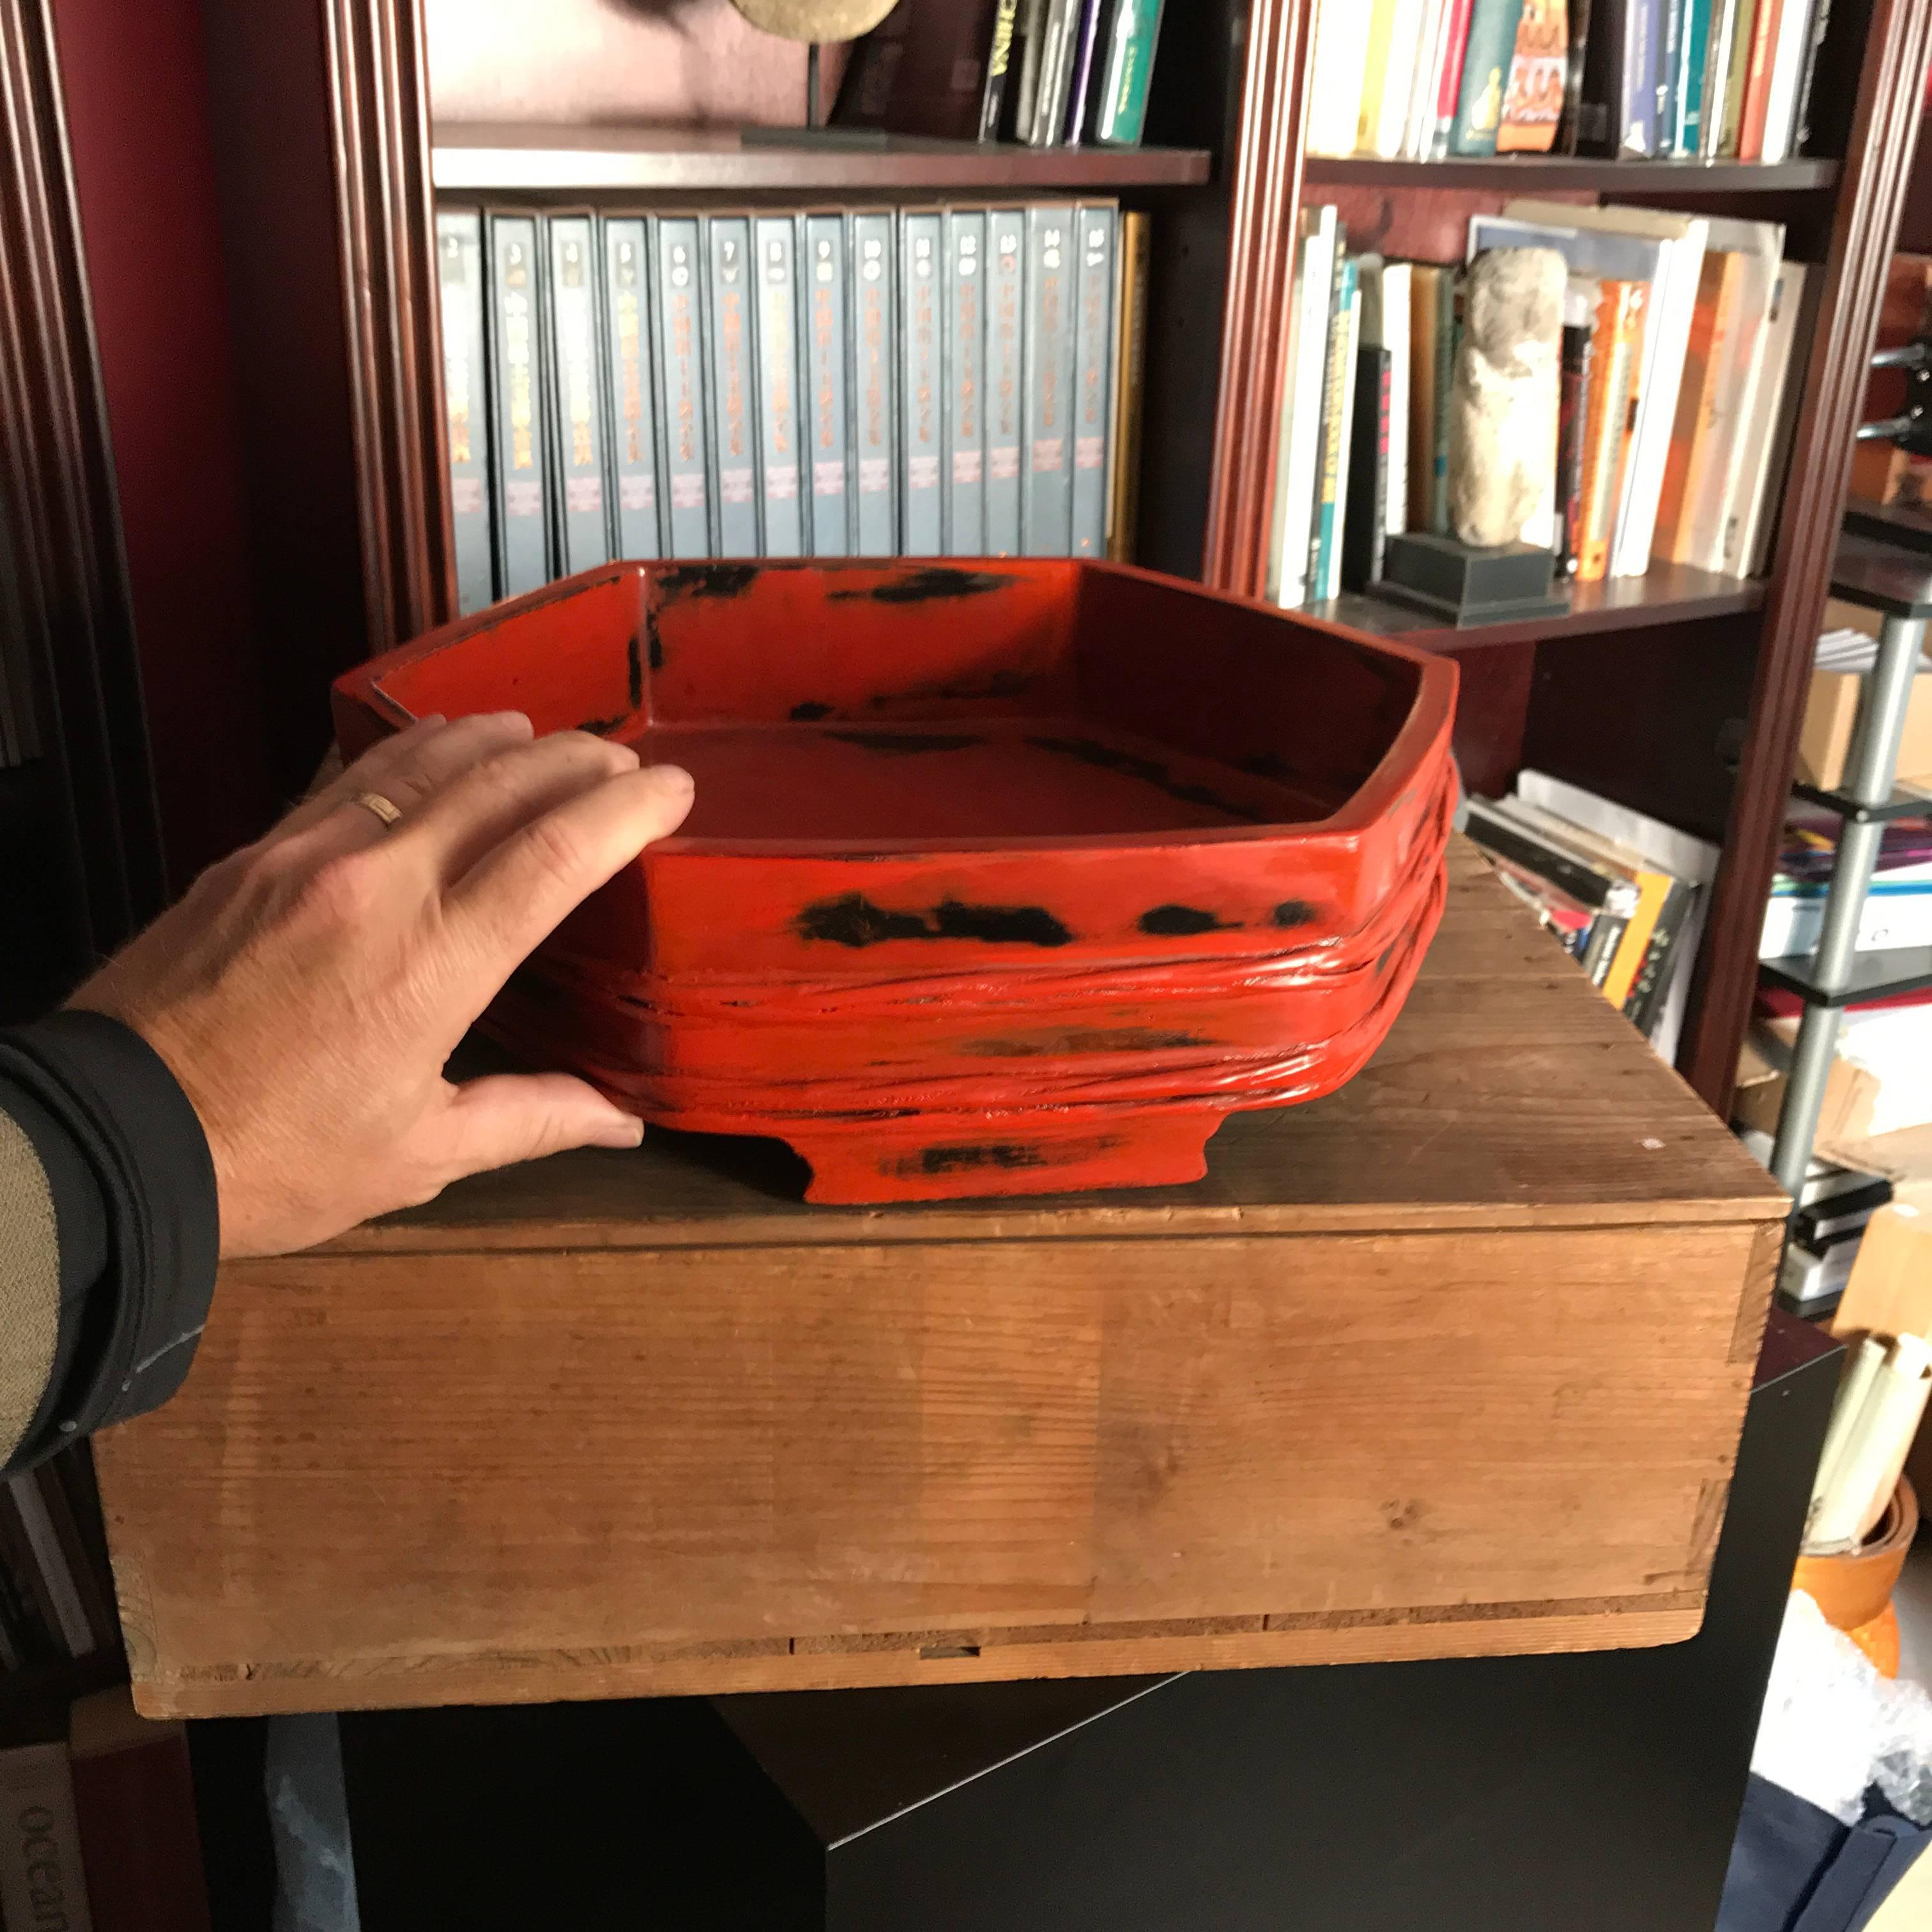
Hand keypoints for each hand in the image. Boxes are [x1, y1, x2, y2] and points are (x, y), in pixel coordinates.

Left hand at [71, 714, 692, 1257]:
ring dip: (496, 738)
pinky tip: (431, 750)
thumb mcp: (416, 1154)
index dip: (627, 810)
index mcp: (435, 962)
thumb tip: (620, 1122)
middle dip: (578, 760)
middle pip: (501, 783)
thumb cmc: (274, 1158)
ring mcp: (307, 855)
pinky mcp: (253, 852)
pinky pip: (350, 776)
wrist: (114, 1138)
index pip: (556, 853)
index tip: (676, 788)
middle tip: (626, 760)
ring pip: (421, 760)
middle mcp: (379, 883)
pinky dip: (410, 750)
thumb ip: (528, 1118)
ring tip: (541, 734)